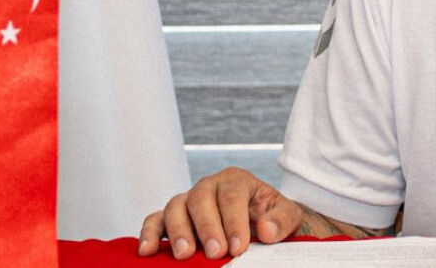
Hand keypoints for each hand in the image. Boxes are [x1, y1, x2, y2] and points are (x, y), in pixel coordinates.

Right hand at [138, 167, 304, 259]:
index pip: (231, 195)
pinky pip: (155, 220)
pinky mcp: (172, 218)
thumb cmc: (272, 218)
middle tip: (215, 253)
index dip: (233, 220)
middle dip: (207, 227)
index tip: (238, 247)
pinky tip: (147, 251)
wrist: (262, 224)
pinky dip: (149, 233)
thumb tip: (266, 229)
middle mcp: (209, 186)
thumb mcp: (288, 216)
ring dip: (178, 232)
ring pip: (175, 207)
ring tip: (185, 255)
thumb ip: (282, 220)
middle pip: (200, 199)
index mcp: (236, 180)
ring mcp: (188, 201)